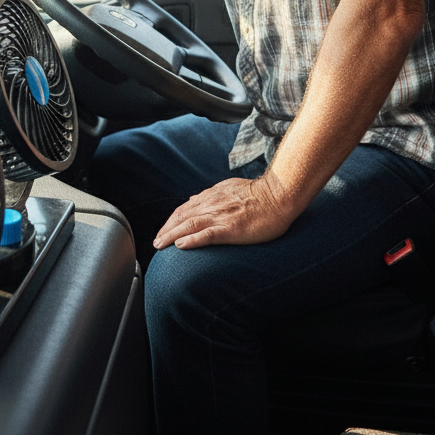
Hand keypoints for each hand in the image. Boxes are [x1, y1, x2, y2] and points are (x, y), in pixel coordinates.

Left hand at [152, 172, 295, 250]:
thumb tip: (194, 200)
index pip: (184, 209)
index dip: (171, 221)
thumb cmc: (258, 194)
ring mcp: (220, 216)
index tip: (163, 231)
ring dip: (171, 235)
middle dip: (166, 230)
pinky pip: (207, 234)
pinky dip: (192, 240)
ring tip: (160, 245)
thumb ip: (211, 196)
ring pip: (188, 225)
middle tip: (156, 242)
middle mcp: (211, 205)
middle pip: (181, 217)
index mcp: (211, 197)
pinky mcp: (231, 228)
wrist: (278, 195)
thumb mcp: (229, 188)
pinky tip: (181, 246)